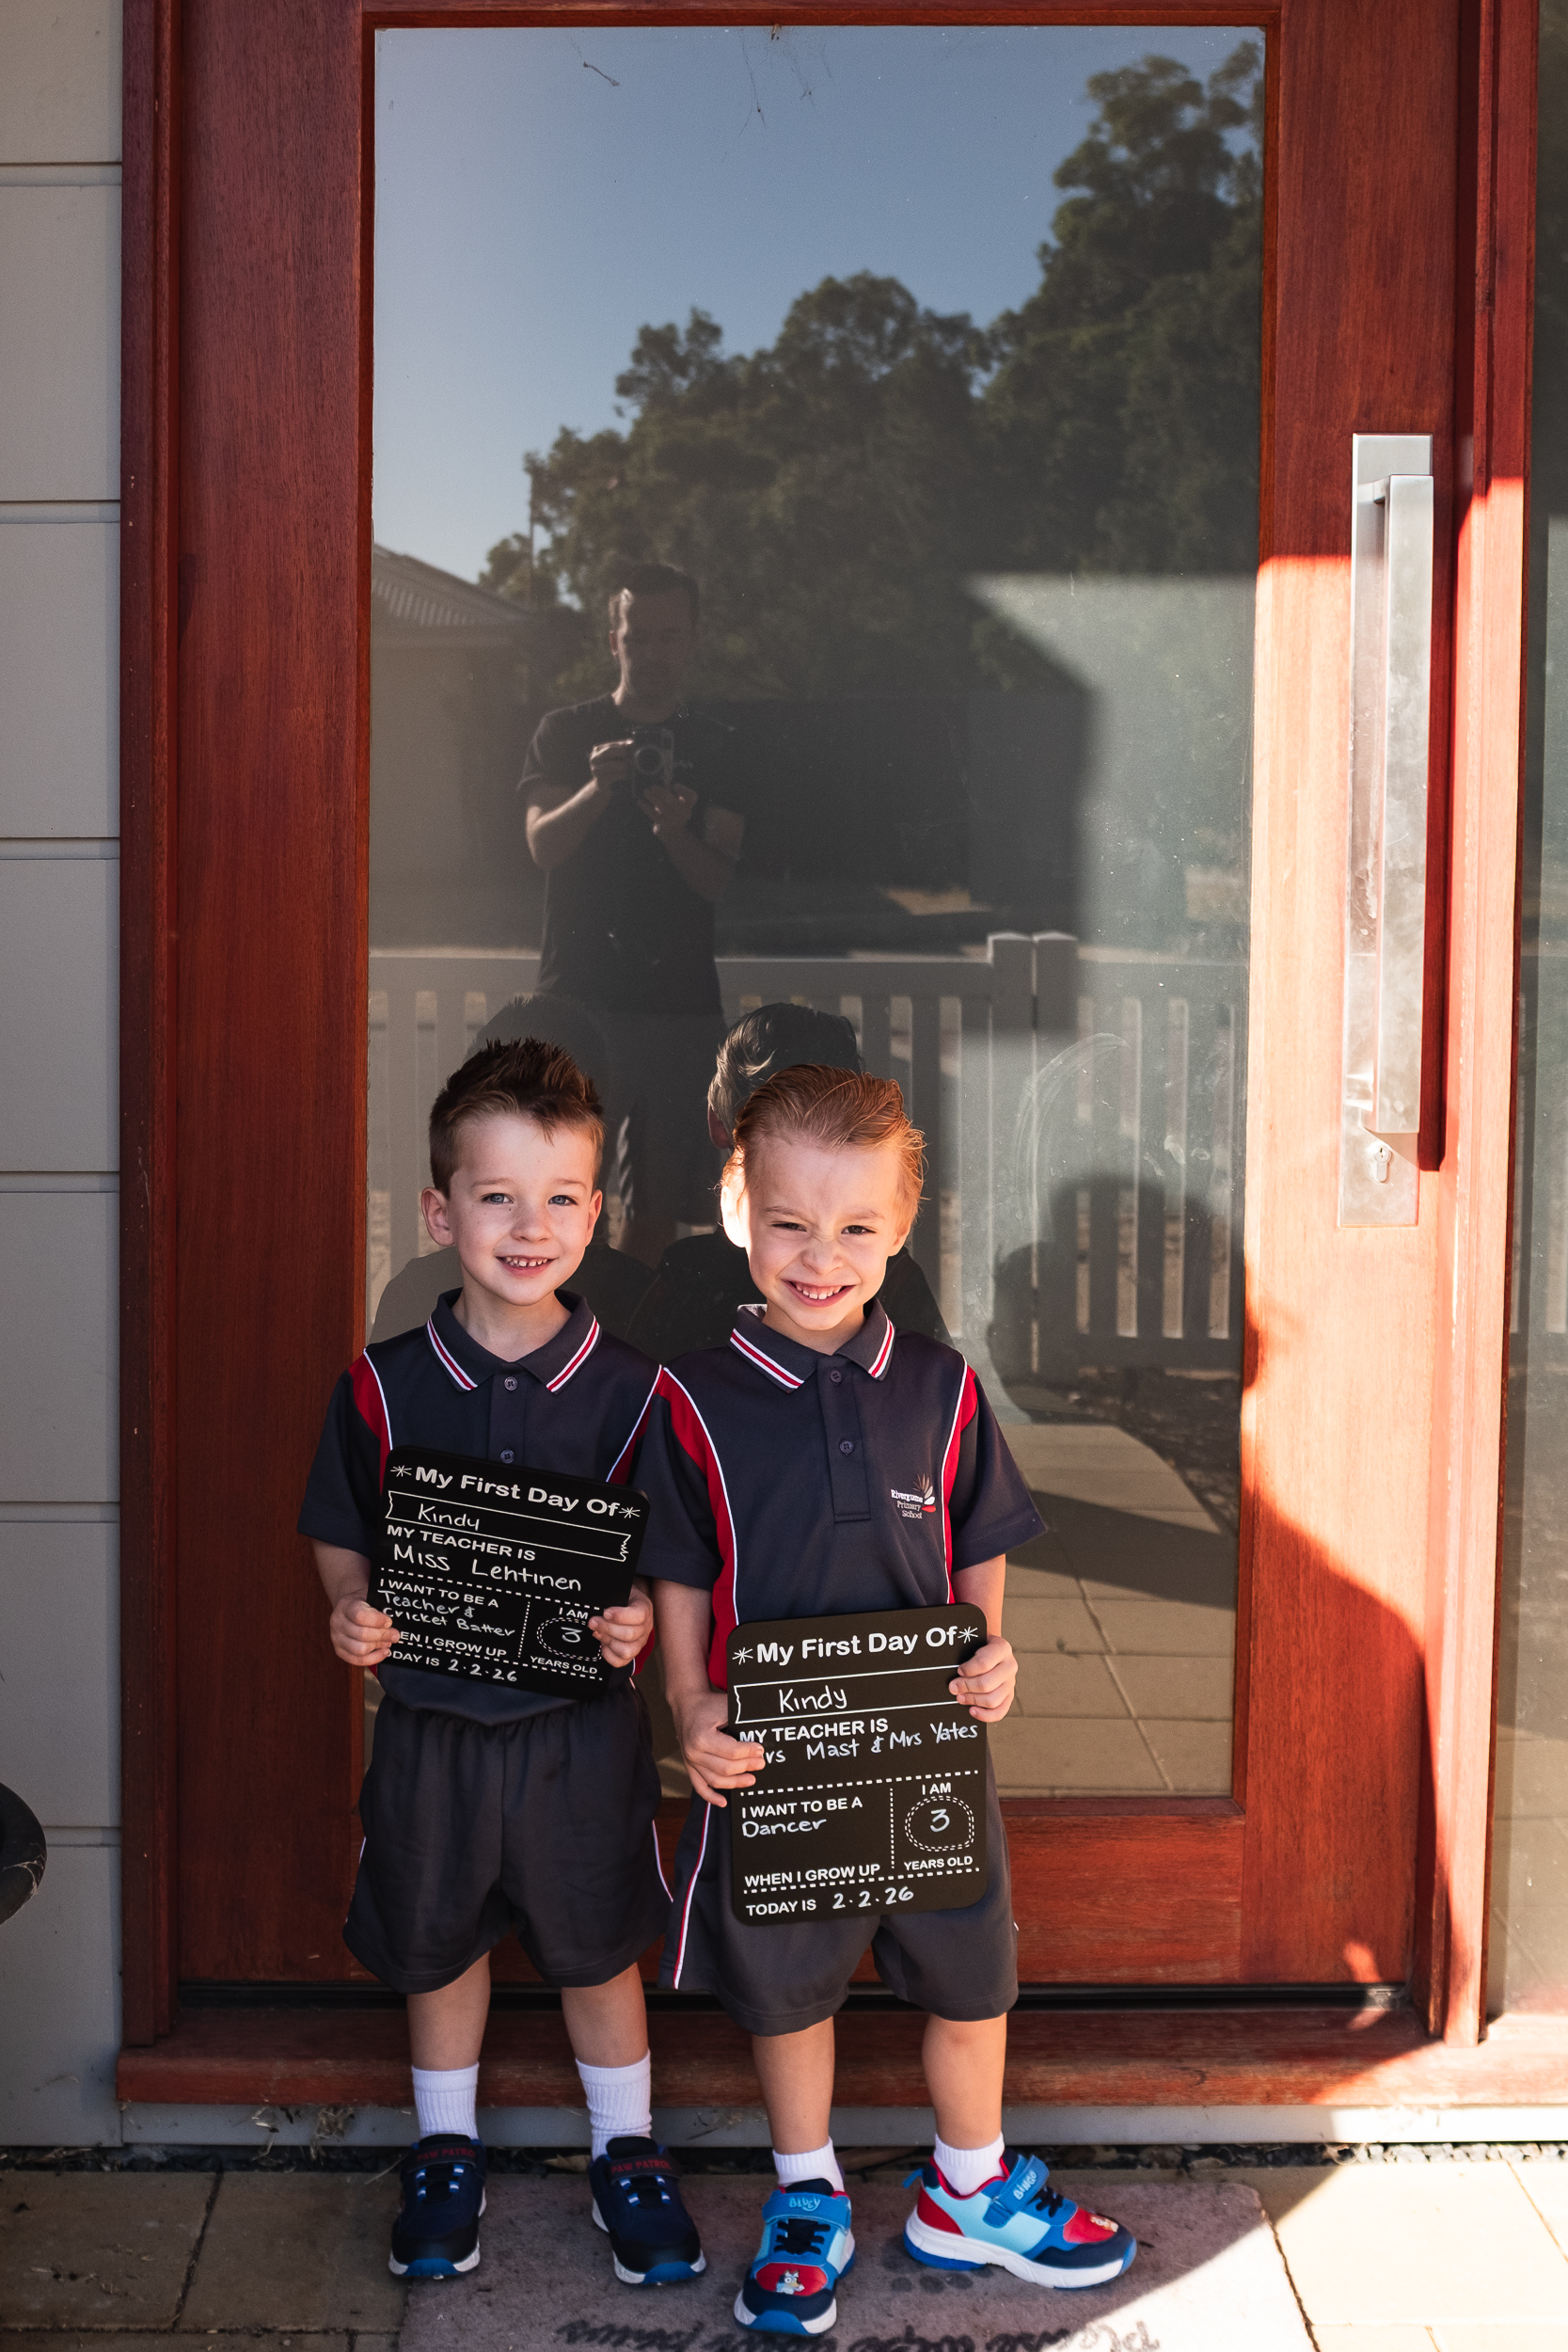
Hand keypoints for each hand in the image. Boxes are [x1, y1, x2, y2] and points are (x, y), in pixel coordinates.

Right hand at [330, 1594, 398, 1668]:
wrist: (349, 1608)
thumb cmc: (364, 1603)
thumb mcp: (371, 1597)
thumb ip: (381, 1606)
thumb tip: (396, 1618)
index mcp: (346, 1606)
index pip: (360, 1616)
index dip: (377, 1620)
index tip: (389, 1622)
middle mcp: (338, 1622)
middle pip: (362, 1634)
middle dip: (383, 1636)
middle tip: (395, 1635)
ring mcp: (337, 1638)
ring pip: (360, 1649)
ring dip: (378, 1646)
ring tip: (388, 1642)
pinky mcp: (340, 1651)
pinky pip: (357, 1660)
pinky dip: (374, 1658)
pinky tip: (383, 1651)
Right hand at [587, 738, 634, 793]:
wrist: (605, 787)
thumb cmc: (613, 769)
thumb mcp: (616, 757)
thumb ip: (622, 749)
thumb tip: (631, 743)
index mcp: (597, 750)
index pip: (610, 746)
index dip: (622, 746)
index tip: (632, 746)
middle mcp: (594, 759)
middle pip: (609, 751)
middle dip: (622, 752)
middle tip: (632, 756)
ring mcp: (595, 770)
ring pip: (611, 764)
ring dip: (623, 765)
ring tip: (631, 766)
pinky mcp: (600, 780)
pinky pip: (613, 776)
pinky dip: (622, 775)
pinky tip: (627, 775)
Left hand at [591, 1583, 653, 1669]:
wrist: (627, 1603)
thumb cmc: (622, 1597)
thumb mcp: (620, 1591)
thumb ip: (612, 1597)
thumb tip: (598, 1606)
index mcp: (644, 1608)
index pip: (639, 1616)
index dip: (620, 1616)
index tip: (606, 1612)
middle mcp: (645, 1627)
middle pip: (629, 1634)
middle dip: (607, 1628)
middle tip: (593, 1622)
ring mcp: (639, 1642)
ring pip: (626, 1651)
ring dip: (608, 1641)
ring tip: (597, 1632)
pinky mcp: (631, 1653)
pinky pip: (620, 1662)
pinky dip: (608, 1654)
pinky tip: (603, 1643)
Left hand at [637, 779, 696, 837]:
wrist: (673, 834)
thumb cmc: (674, 812)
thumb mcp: (678, 802)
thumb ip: (672, 792)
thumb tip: (661, 780)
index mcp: (689, 805)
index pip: (692, 797)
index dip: (684, 790)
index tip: (674, 785)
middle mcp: (685, 813)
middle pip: (674, 802)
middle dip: (662, 793)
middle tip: (653, 787)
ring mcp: (674, 820)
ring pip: (662, 807)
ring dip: (652, 798)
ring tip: (646, 791)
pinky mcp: (664, 825)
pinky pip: (654, 815)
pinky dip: (646, 807)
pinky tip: (640, 802)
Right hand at [669, 1685, 766, 1807]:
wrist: (686, 1704)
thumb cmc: (709, 1705)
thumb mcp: (726, 1707)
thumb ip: (741, 1721)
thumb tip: (761, 1733)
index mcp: (702, 1737)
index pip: (731, 1752)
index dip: (748, 1752)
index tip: (760, 1749)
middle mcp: (693, 1752)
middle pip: (725, 1768)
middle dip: (746, 1767)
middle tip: (761, 1763)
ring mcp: (690, 1761)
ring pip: (715, 1780)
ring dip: (735, 1783)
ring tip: (751, 1780)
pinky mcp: (689, 1766)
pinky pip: (699, 1786)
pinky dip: (711, 1796)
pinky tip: (723, 1802)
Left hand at [950, 1634, 1015, 1722]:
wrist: (992, 1652)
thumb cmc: (979, 1648)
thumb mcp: (975, 1643)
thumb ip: (965, 1651)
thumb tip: (948, 1668)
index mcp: (1002, 1648)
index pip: (984, 1663)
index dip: (968, 1669)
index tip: (958, 1671)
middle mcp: (1010, 1666)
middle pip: (986, 1684)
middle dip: (965, 1687)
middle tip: (953, 1687)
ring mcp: (1011, 1683)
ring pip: (992, 1699)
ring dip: (972, 1700)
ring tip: (960, 1697)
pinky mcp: (1009, 1696)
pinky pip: (999, 1712)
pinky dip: (984, 1715)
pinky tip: (972, 1710)